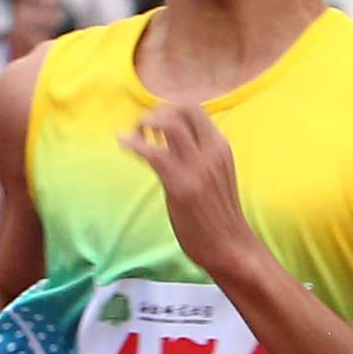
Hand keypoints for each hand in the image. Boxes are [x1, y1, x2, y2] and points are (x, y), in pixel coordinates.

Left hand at [123, 100, 248, 271]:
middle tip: (145, 126)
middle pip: (182, 109)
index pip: (196, 109)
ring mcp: (197, 167)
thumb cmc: (219, 215)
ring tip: (135, 134)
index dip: (171, 108)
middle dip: (158, 111)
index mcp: (221, 147)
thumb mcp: (216, 175)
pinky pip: (152, 152)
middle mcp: (212, 151)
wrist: (229, 245)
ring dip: (145, 122)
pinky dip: (133, 142)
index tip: (157, 119)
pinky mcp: (180, 184)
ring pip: (168, 124)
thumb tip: (173, 144)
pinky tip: (123, 142)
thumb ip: (201, 156)